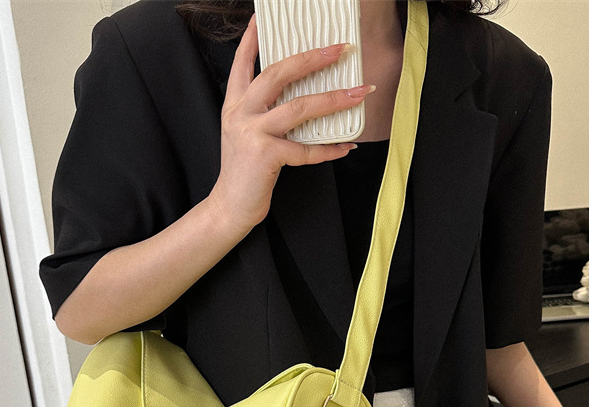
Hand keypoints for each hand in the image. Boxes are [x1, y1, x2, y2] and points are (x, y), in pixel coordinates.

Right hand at [210, 13, 372, 233]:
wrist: (230, 207)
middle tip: (339, 49)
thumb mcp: (245, 134)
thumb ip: (263, 113)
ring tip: (359, 93)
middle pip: (278, 73)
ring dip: (334, 99)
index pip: (242, 62)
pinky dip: (329, 149)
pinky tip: (345, 146)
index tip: (262, 16)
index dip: (253, 38)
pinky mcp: (266, 155)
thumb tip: (302, 97)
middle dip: (312, 58)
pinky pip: (306, 149)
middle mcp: (241, 113)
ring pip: (299, 107)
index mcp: (235, 105)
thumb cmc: (244, 172)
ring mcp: (252, 133)